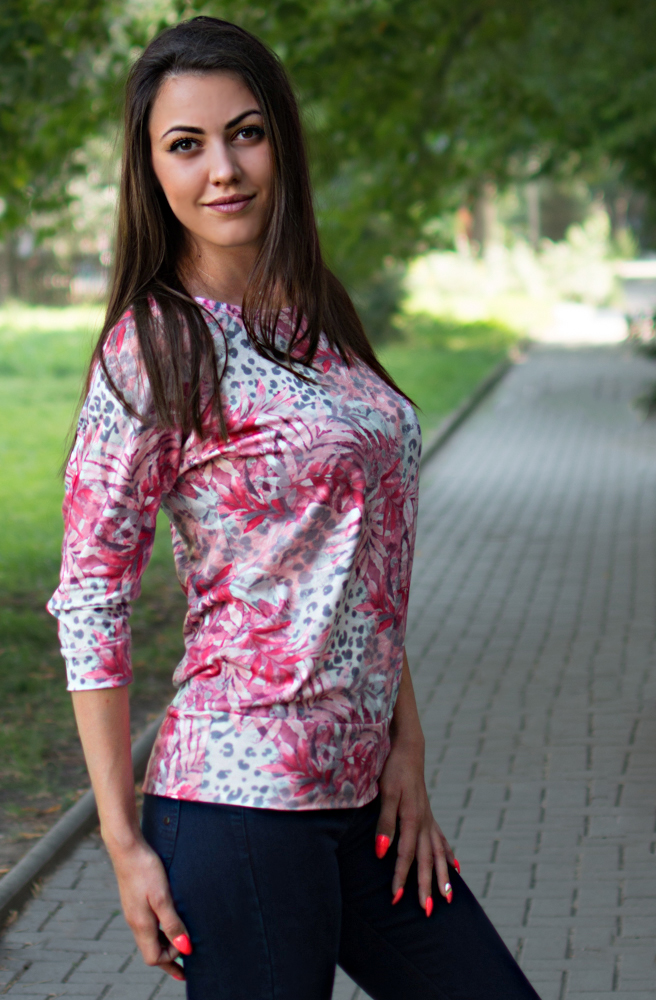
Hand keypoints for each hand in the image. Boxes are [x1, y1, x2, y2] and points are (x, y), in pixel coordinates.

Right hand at [107, 836, 190, 980]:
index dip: (171, 959)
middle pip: (151, 951)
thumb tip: (184, 948)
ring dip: (165, 946)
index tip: (188, 952)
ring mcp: (134, 911)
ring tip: (180, 948)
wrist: (127, 847)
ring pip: (150, 938)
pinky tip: (169, 924)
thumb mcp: (163, 897)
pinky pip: (148, 926)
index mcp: (141, 924)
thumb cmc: (146, 869)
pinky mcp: (135, 901)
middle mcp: (135, 922)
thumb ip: (172, 923)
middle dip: (168, 961)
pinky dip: (160, 932)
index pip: (153, 957)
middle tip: (184, 971)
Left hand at [376, 734, 456, 914]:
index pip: (406, 855)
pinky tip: (455, 868)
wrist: (408, 748)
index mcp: (412, 819)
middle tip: (427, 910)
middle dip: (426, 886)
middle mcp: (423, 822)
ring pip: (438, 853)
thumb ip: (384, 823)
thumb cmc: (393, 768)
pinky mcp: (428, 814)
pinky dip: (448, 855)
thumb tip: (381, 852)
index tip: (395, 898)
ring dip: (442, 876)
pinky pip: (441, 840)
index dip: (400, 877)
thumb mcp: (385, 793)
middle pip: (426, 860)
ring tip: (448, 897)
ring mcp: (428, 818)